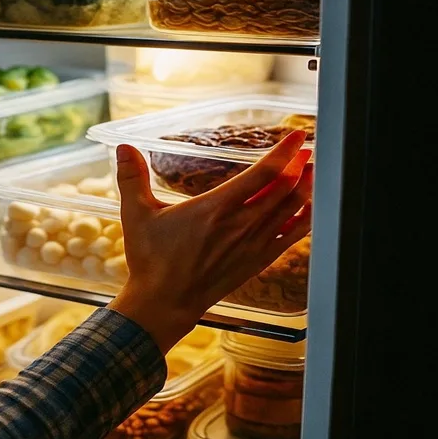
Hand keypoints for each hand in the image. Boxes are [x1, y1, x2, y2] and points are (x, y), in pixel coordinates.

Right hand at [106, 131, 313, 352]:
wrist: (165, 301)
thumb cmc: (151, 259)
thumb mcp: (136, 214)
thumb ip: (132, 177)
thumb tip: (124, 148)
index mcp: (217, 208)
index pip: (264, 174)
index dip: (285, 152)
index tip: (297, 137)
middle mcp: (242, 225)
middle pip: (286, 189)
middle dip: (300, 165)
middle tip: (306, 149)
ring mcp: (253, 245)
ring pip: (293, 211)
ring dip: (307, 188)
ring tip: (313, 171)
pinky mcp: (258, 261)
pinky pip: (291, 236)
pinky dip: (305, 218)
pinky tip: (309, 208)